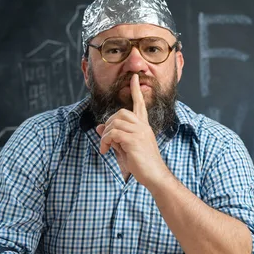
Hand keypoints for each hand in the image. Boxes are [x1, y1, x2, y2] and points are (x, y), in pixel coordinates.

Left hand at [96, 73, 170, 187]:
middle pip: (120, 113)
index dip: (135, 90)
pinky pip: (112, 133)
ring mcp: (139, 132)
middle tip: (106, 139)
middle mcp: (143, 126)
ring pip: (114, 123)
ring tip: (106, 148)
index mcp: (144, 126)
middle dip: (109, 124)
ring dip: (105, 136)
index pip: (140, 104)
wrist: (155, 176)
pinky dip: (105, 141)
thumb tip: (98, 128)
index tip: (133, 77)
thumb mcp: (125, 148)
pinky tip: (106, 151)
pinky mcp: (134, 140)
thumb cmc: (142, 164)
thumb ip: (113, 137)